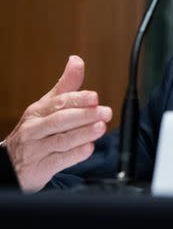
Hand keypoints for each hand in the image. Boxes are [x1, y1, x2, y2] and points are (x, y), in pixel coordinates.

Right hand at [3, 55, 111, 191]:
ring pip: (61, 140)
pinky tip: (88, 148)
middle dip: (85, 115)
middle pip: (61, 120)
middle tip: (105, 113)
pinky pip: (59, 161)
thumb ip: (66, 86)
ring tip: (101, 128)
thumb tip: (76, 60)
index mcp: (38, 111)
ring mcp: (36, 149)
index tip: (95, 97)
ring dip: (83, 133)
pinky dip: (75, 155)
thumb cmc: (35, 130)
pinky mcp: (40, 168)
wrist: (11, 162)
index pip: (59, 102)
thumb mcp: (47, 106)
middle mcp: (35, 129)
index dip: (78, 99)